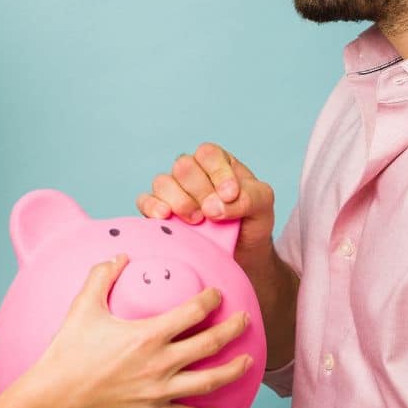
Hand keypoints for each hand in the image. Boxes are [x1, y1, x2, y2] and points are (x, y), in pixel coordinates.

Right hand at [23, 256, 252, 407]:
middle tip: (245, 319)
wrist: (55, 395)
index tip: (217, 293)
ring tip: (248, 360)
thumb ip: (102, 275)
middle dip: (234, 329)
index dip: (210, 299)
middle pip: (211, 343)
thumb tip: (120, 256)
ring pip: (210, 380)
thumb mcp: (84, 305)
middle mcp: (161, 363)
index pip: (194, 311)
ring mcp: (159, 391)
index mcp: (149, 334)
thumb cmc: (68, 350)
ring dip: (233, 369)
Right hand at [138, 143, 275, 263]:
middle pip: (183, 167)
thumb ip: (248, 198)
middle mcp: (193, 172)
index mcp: (218, 163)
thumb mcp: (263, 205)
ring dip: (179, 201)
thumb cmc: (252, 222)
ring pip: (162, 182)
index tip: (230, 195)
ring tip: (195, 220)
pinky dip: (152, 207)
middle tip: (212, 213)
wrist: (243, 253)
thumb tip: (214, 206)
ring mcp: (173, 191)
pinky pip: (144, 201)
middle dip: (199, 191)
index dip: (218, 173)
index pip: (208, 154)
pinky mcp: (159, 211)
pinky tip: (165, 217)